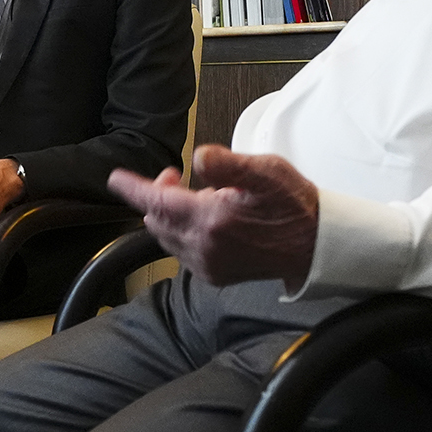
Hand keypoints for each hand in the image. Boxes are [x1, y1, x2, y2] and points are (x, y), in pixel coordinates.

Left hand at [107, 144, 319, 288]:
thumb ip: (228, 164)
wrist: (316, 246)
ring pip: (167, 236)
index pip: (157, 202)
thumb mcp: (267, 172)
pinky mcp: (215, 275)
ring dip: (169, 214)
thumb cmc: (294, 205)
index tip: (115, 178)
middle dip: (157, 195)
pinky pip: (182, 252)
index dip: (133, 188)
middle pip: (158, 219)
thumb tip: (198, 156)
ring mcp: (208, 265)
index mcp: (212, 220)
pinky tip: (204, 220)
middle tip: (175, 176)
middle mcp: (204, 247)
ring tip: (193, 195)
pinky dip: (181, 232)